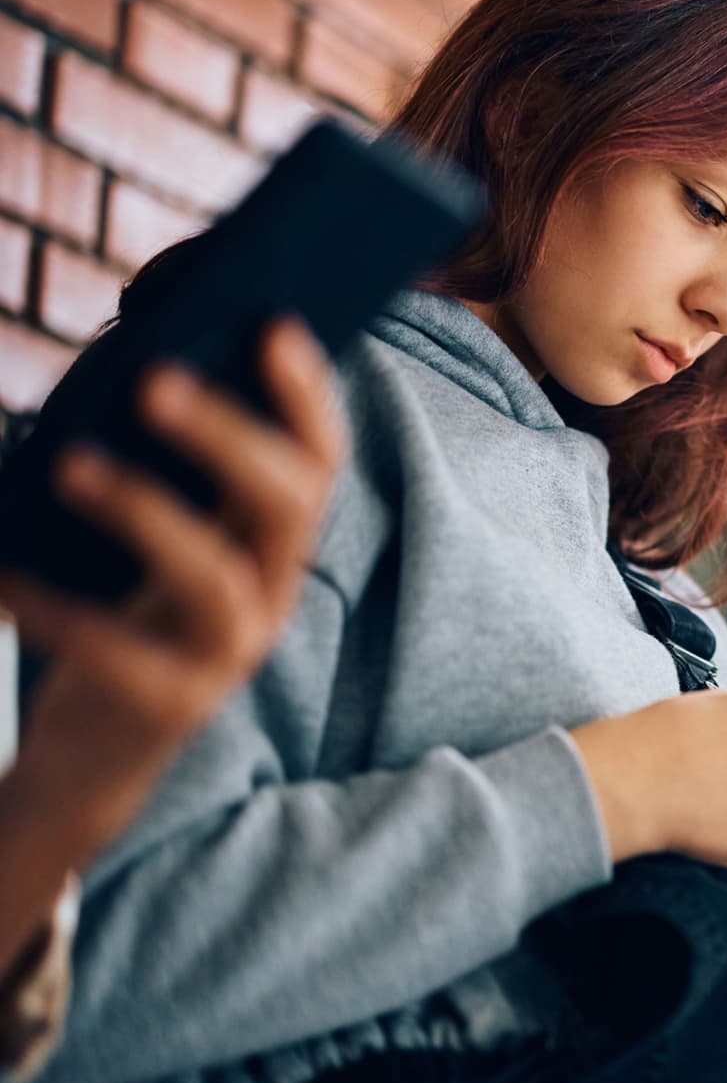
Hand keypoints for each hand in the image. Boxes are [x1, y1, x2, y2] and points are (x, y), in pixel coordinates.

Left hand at [1, 319, 343, 847]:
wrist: (92, 757)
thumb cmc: (115, 619)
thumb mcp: (151, 542)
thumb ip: (164, 472)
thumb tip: (134, 361)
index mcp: (269, 544)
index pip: (318, 462)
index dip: (308, 397)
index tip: (274, 326)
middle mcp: (270, 594)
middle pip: (286, 506)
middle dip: (229, 436)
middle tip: (154, 379)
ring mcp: (228, 655)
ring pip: (213, 575)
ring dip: (145, 510)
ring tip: (70, 462)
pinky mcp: (170, 707)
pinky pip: (116, 650)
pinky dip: (53, 608)